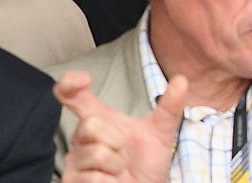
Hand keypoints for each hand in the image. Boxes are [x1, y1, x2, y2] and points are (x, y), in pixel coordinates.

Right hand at [55, 69, 185, 182]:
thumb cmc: (146, 164)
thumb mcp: (161, 133)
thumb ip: (169, 107)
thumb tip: (182, 79)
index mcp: (97, 120)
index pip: (72, 96)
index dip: (69, 84)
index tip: (83, 80)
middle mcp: (80, 139)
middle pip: (91, 124)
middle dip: (117, 139)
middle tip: (125, 152)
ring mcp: (74, 162)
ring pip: (96, 154)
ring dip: (118, 165)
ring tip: (119, 171)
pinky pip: (94, 179)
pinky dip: (112, 182)